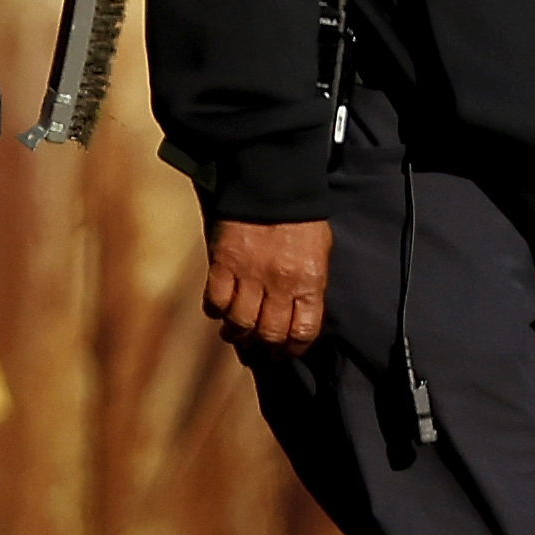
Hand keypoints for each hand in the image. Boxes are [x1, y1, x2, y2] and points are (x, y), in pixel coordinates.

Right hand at [204, 216, 328, 353]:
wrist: (273, 184)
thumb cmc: (300, 219)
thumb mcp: (319, 253)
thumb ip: (311, 287)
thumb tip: (299, 318)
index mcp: (309, 281)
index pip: (303, 331)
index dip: (294, 348)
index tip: (287, 350)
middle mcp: (280, 284)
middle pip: (269, 334)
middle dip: (264, 346)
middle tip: (260, 348)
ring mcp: (250, 275)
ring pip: (240, 324)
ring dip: (237, 334)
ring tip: (236, 332)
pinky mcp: (224, 264)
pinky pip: (215, 301)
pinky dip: (216, 310)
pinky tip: (220, 309)